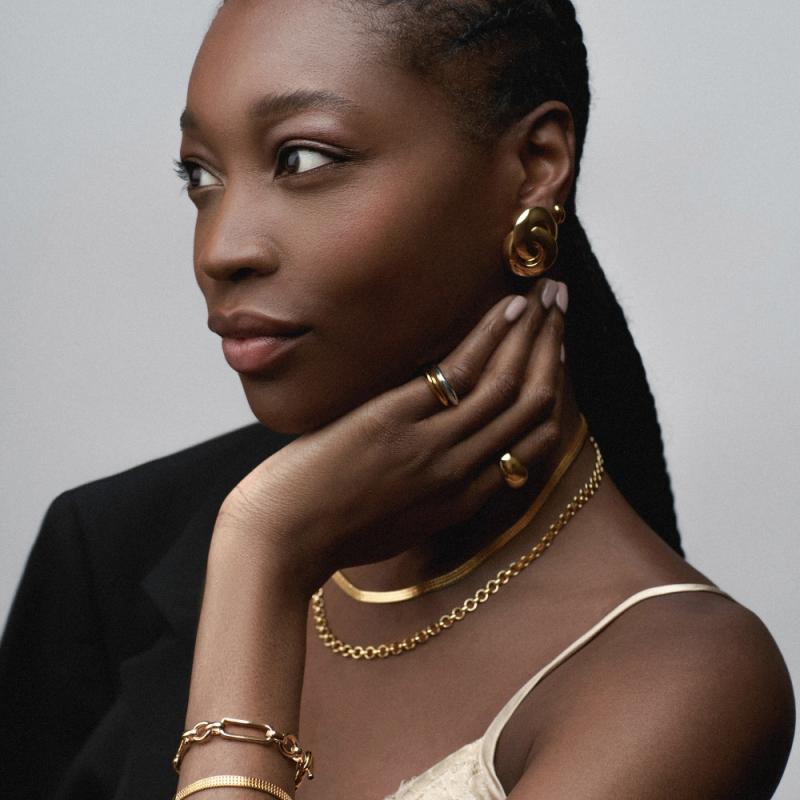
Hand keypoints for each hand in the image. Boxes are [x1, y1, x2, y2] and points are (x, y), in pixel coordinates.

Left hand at [215, 279, 568, 593]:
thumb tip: (437, 457)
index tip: (554, 356)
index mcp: (463, 500)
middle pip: (530, 406)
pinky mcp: (396, 422)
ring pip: (506, 385)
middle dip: (552, 349)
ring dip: (533, 332)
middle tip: (560, 306)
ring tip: (546, 291)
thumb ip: (428, 492)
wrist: (282, 543)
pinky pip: (460, 374)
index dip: (552, 394)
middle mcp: (461, 474)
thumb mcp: (397, 523)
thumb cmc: (330, 533)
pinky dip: (490, 337)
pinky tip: (505, 307)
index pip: (534, 445)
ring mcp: (432, 448)